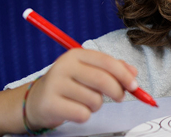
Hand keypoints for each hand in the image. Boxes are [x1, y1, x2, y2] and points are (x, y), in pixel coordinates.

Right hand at [25, 48, 139, 128]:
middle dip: (117, 91)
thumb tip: (133, 72)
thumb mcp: (88, 71)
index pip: (107, 62)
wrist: (36, 100)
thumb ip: (112, 69)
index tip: (134, 86)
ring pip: (94, 99)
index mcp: (76, 54)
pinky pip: (82, 114)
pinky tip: (75, 111)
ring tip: (87, 103)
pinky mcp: (50, 104)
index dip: (124, 75)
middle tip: (120, 97)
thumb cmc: (69, 85)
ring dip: (97, 105)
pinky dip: (84, 115)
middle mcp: (64, 66)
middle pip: (102, 80)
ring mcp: (55, 85)